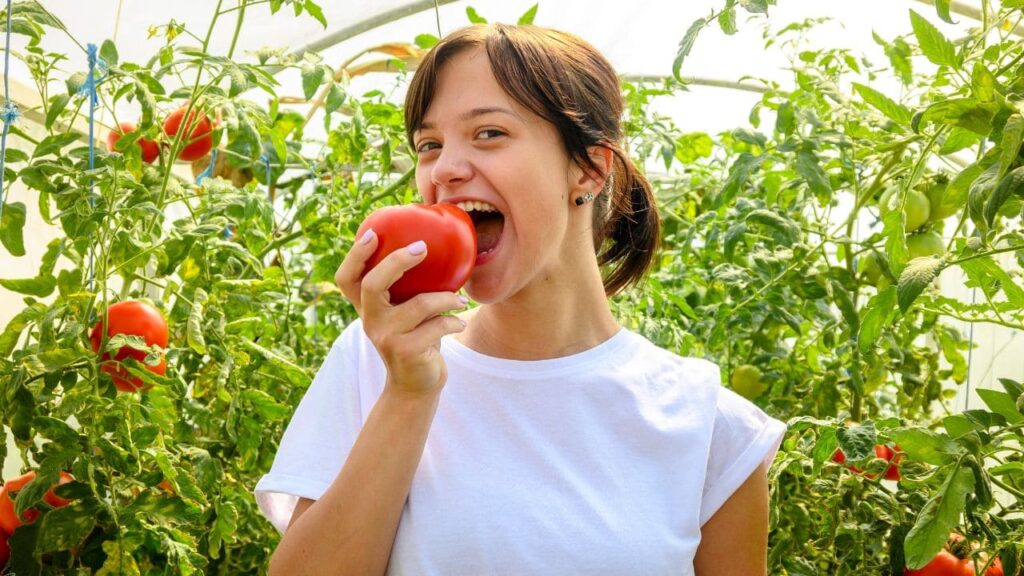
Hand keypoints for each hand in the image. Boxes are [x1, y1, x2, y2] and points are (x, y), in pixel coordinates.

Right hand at [335, 228, 467, 395]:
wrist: (416, 385)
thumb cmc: (415, 339)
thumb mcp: (404, 313)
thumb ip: (407, 289)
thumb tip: (433, 247)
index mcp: (367, 307)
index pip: (346, 278)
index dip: (355, 255)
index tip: (373, 233)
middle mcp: (370, 320)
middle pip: (372, 283)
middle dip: (398, 261)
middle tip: (422, 248)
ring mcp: (385, 337)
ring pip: (418, 304)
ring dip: (446, 298)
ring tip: (460, 300)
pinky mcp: (405, 351)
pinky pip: (436, 325)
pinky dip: (453, 321)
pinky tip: (460, 322)